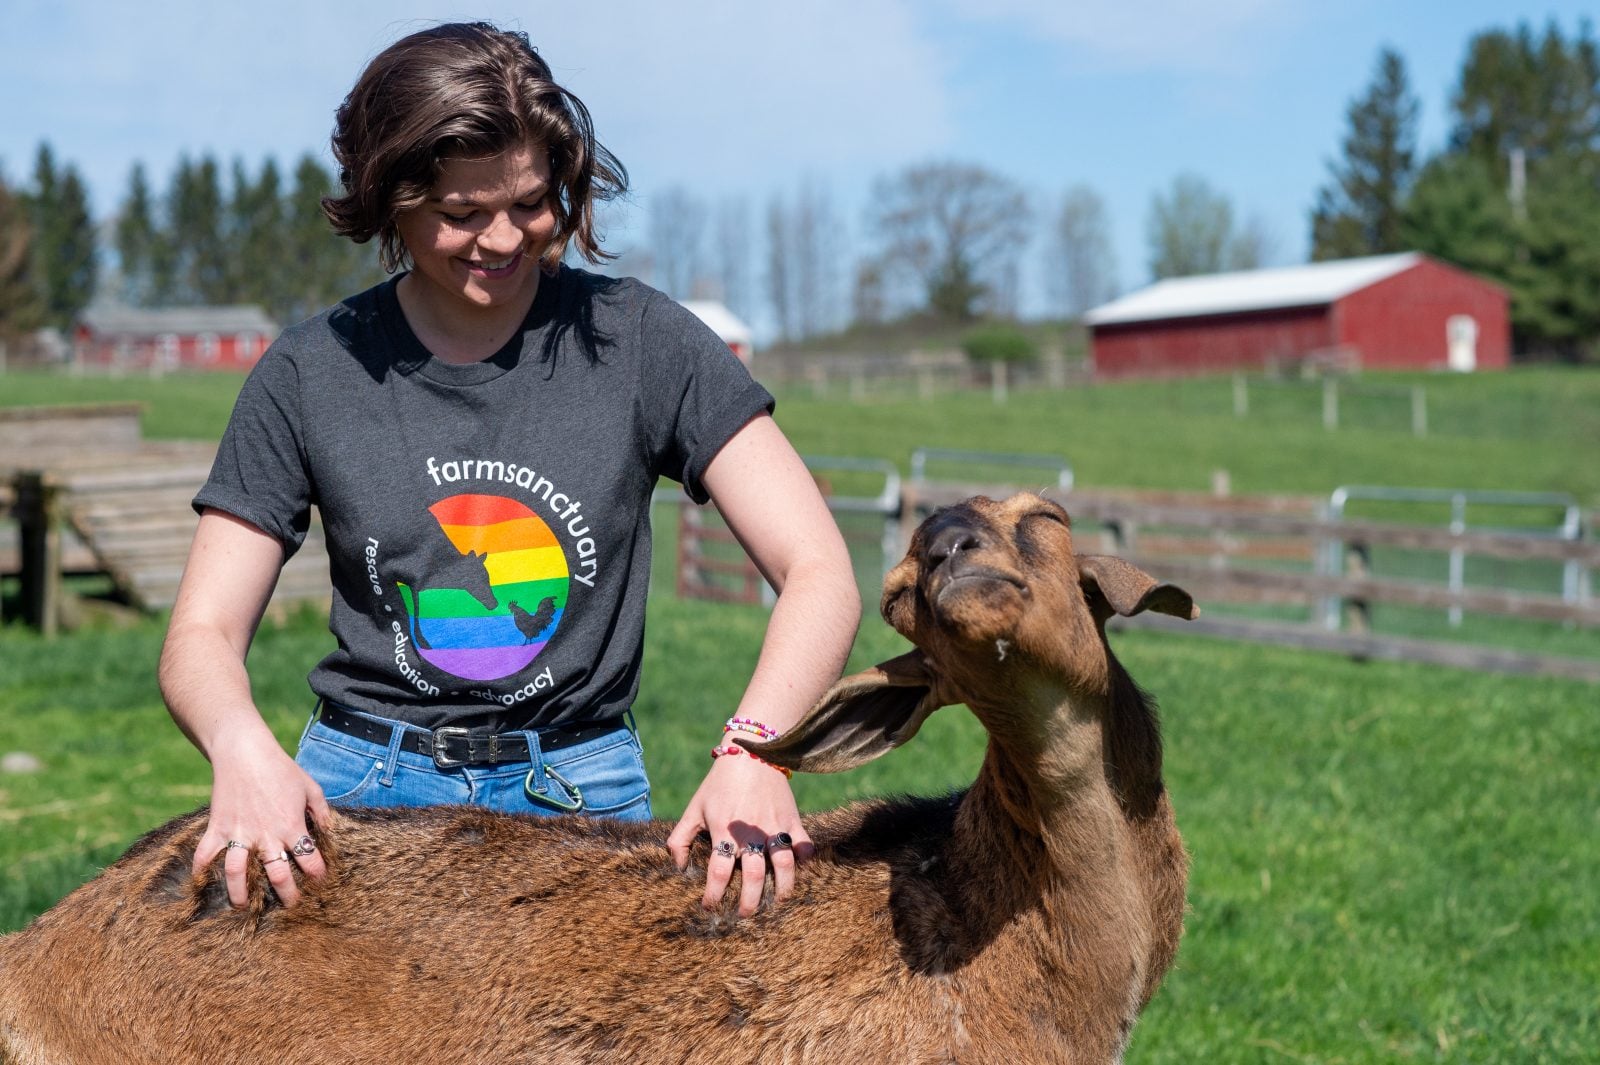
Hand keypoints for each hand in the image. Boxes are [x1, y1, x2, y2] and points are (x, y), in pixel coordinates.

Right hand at [191, 730, 330, 908]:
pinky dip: (200, 869)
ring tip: (243, 907)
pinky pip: (205, 853)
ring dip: (240, 893)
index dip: (317, 873)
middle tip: (291, 906)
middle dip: (286, 894)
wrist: (245, 752)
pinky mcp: (218, 826)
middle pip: (277, 874)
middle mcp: (266, 834)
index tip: (321, 883)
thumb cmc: (281, 768)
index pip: (308, 858)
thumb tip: (330, 831)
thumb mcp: (310, 787)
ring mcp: (239, 833)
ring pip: (238, 872)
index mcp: (291, 825)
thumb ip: (321, 811)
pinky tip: (200, 884)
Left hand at [667, 751, 812, 916]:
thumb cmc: (718, 784)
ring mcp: (774, 826)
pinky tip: (800, 870)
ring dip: (782, 889)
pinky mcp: (792, 819)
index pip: (718, 872)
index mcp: (724, 831)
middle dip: (749, 902)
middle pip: (752, 877)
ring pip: (784, 865)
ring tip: (777, 902)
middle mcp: (751, 833)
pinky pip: (804, 844)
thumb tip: (678, 867)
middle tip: (745, 915)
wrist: (751, 753)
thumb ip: (681, 838)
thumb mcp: (694, 808)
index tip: (709, 907)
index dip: (713, 895)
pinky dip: (805, 860)